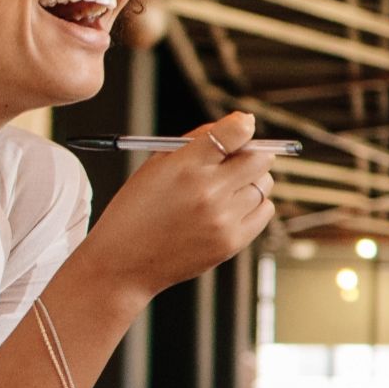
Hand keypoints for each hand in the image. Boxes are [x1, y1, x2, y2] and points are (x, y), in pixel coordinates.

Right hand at [77, 110, 271, 301]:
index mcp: (185, 167)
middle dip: (251, 153)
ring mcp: (222, 219)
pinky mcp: (231, 242)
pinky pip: (265, 211)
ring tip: (228, 188)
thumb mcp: (155, 165)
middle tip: (237, 159)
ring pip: (265, 184)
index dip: (243, 125)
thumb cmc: (137, 211)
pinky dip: (255, 204)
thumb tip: (240, 124)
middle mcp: (208, 192)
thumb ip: (197, 140)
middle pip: (260, 158)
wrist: (123, 263)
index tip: (243, 127)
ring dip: (253, 180)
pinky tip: (233, 207)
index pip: (235, 133)